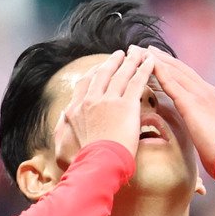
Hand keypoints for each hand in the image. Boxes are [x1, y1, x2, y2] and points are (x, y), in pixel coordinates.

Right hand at [54, 46, 157, 163]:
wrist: (98, 163)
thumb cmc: (84, 158)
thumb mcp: (66, 139)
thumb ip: (64, 126)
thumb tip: (63, 116)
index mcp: (76, 108)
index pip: (85, 84)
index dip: (94, 73)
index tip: (101, 66)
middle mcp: (90, 100)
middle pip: (103, 74)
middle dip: (113, 61)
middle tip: (121, 54)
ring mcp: (108, 101)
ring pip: (121, 74)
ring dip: (131, 60)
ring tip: (138, 52)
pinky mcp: (126, 105)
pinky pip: (136, 81)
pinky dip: (144, 69)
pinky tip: (151, 62)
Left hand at [149, 49, 214, 173]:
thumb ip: (206, 122)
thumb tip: (200, 125)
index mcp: (212, 97)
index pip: (189, 77)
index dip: (174, 67)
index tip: (161, 59)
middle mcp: (207, 91)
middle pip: (181, 69)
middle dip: (163, 58)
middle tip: (146, 48)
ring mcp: (200, 95)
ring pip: (175, 72)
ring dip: (157, 60)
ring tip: (141, 52)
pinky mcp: (191, 103)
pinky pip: (172, 84)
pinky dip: (160, 72)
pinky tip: (149, 64)